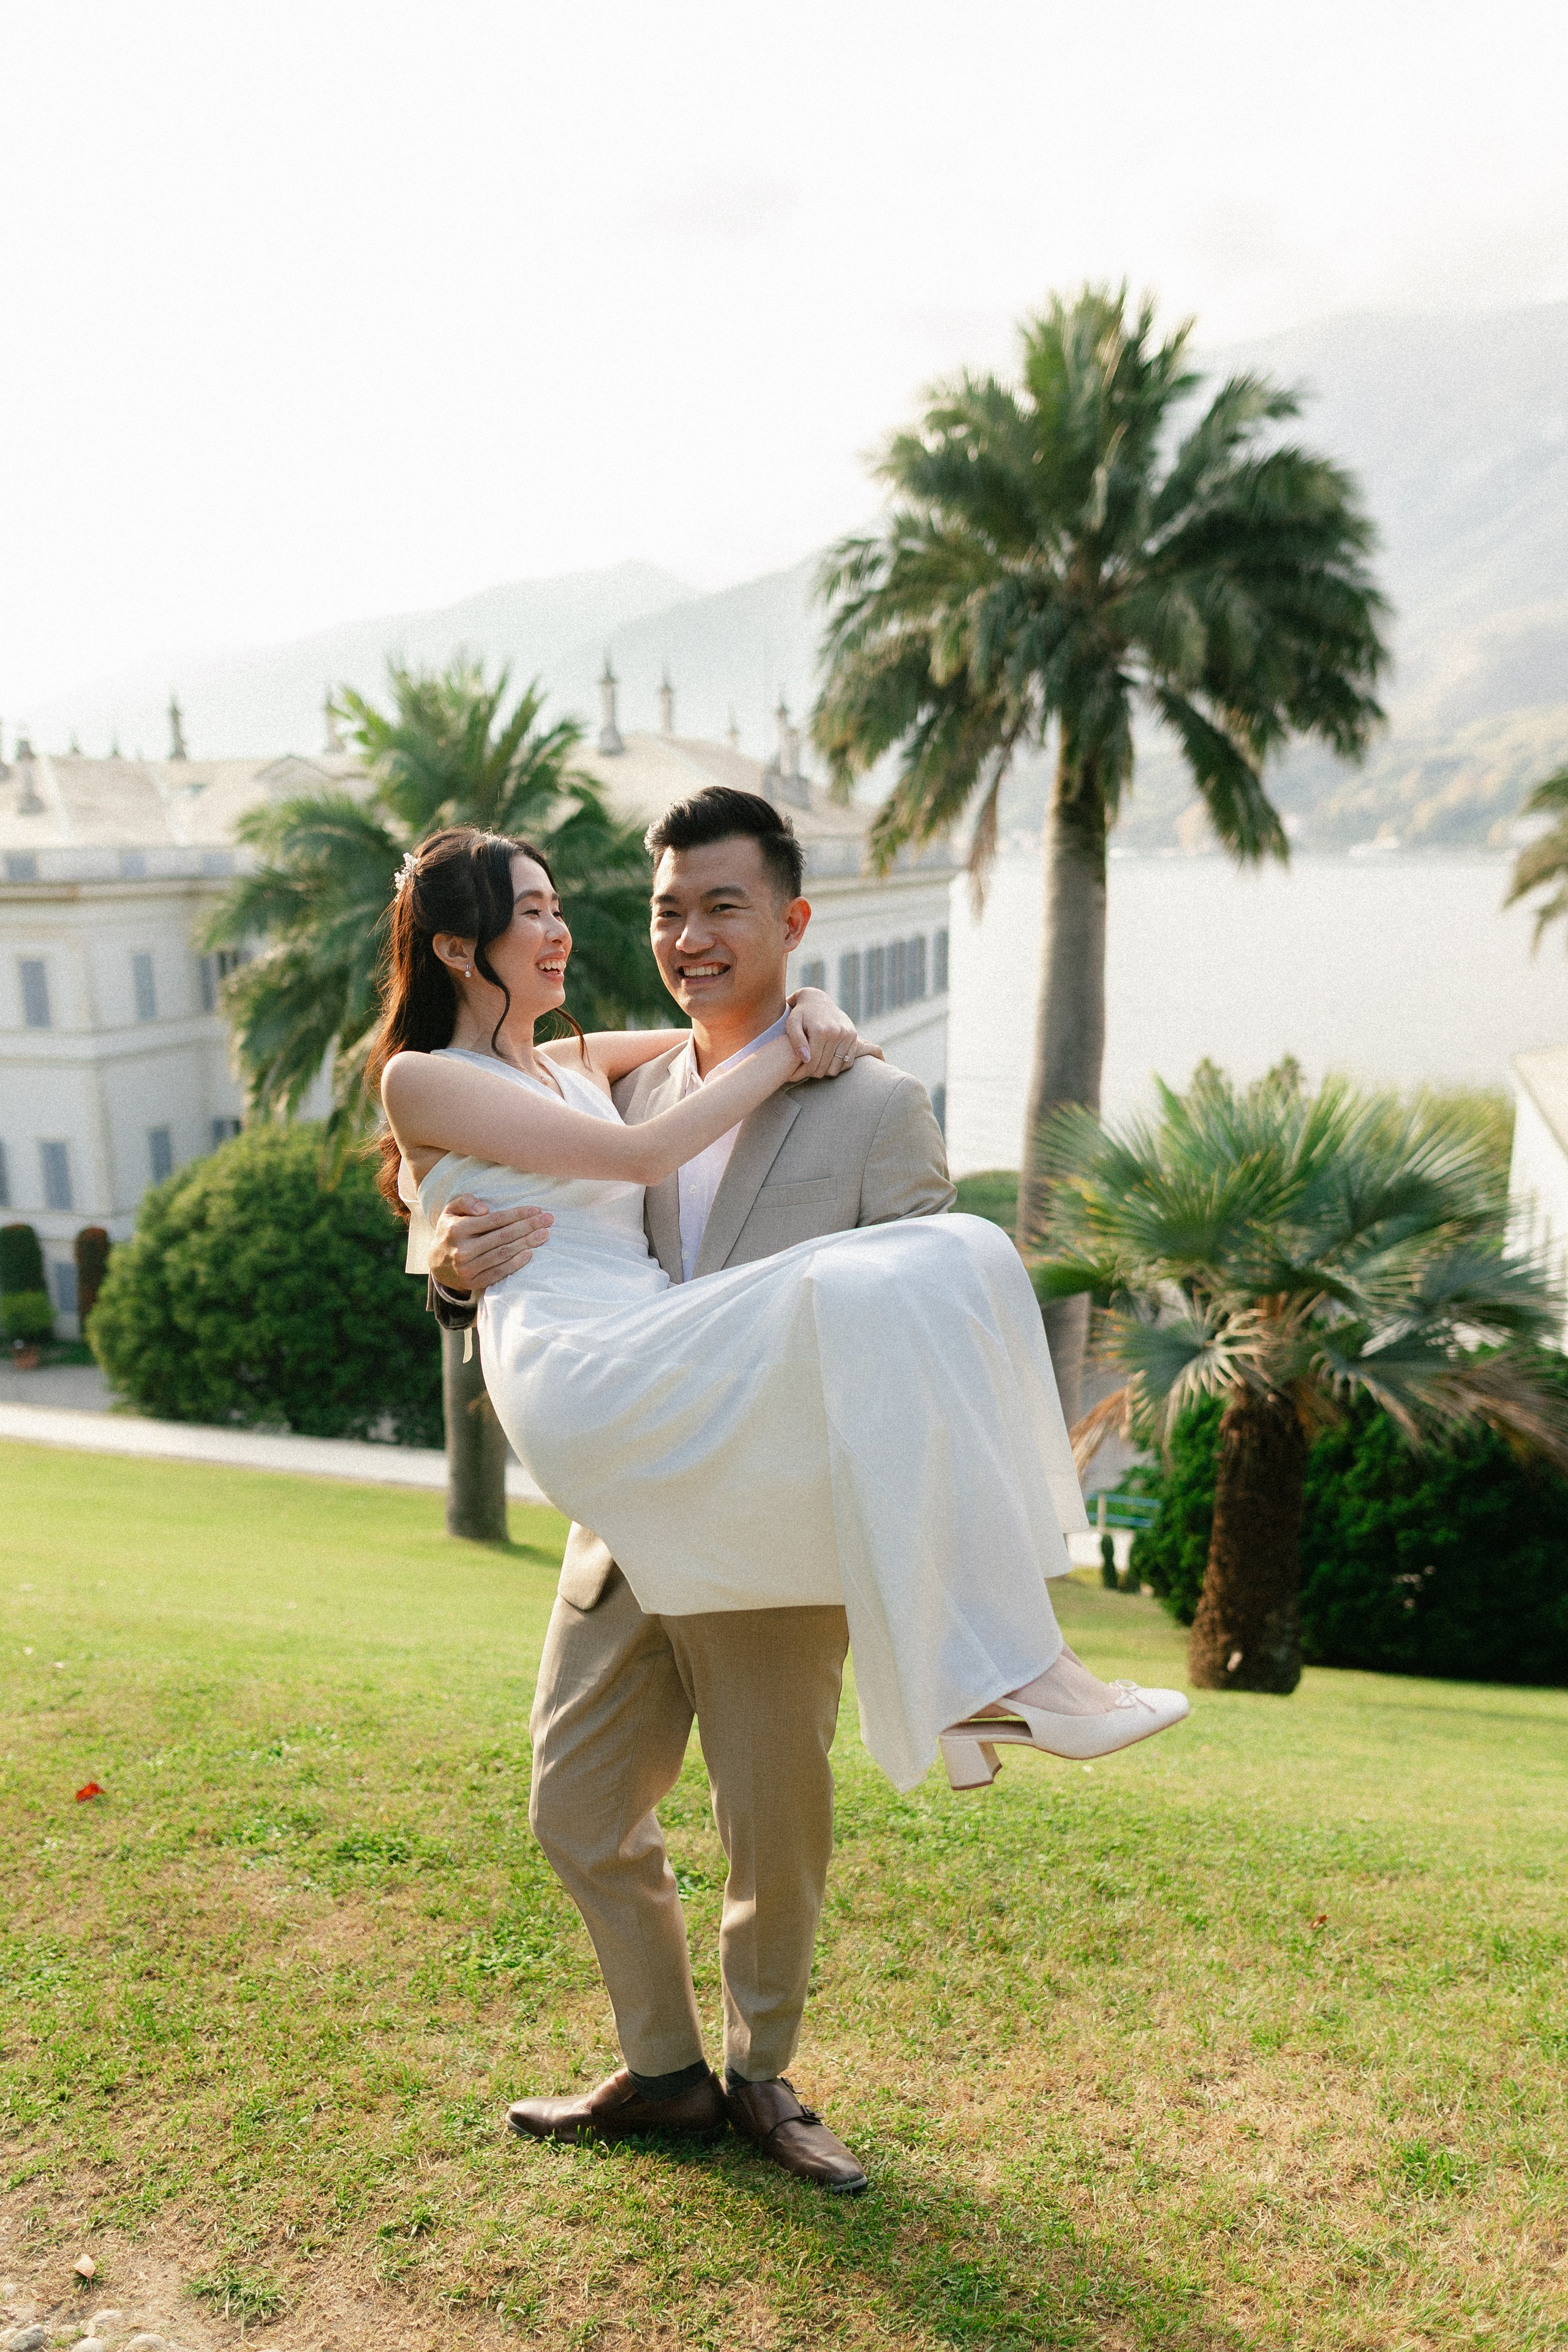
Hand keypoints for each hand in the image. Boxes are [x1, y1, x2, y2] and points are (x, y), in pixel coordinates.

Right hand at [428, 1193, 552, 1294]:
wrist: (436, 1263)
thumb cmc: (450, 1231)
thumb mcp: (450, 1211)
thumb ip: (465, 1201)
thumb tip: (485, 1209)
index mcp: (457, 1229)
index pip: (495, 1220)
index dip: (518, 1214)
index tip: (537, 1209)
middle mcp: (462, 1250)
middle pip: (503, 1236)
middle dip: (529, 1227)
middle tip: (548, 1220)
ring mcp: (467, 1268)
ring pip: (503, 1254)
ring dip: (527, 1243)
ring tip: (544, 1235)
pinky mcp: (473, 1282)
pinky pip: (499, 1272)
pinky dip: (516, 1263)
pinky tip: (530, 1253)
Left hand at [784, 986, 874, 1080]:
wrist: (817, 1000)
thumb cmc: (800, 1014)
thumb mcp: (791, 1024)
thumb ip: (796, 1041)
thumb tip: (806, 1058)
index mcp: (820, 1031)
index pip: (811, 1064)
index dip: (800, 1074)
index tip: (791, 1077)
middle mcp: (837, 1032)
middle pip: (823, 1068)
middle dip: (810, 1073)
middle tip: (801, 1071)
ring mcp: (848, 1034)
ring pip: (835, 1069)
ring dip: (823, 1071)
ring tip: (813, 1065)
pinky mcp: (854, 1036)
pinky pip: (847, 1063)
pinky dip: (836, 1066)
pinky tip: (825, 1061)